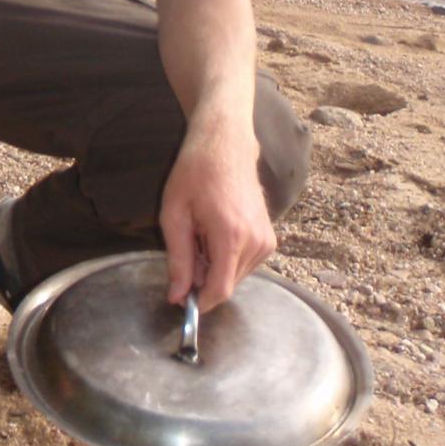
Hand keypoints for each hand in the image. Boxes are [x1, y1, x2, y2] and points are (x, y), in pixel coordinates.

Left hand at [159, 101, 275, 313]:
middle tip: (187, 245)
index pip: (219, 290)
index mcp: (231, 236)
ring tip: (201, 233)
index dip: (198, 301)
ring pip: (235, 277)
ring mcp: (267, 241)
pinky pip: (244, 264)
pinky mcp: (270, 239)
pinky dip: (226, 258)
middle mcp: (256, 242)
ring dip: (214, 267)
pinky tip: (215, 231)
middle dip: (202, 277)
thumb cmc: (195, 172)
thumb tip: (177, 296)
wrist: (225, 144)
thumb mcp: (174, 215)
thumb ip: (178, 259)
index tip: (179, 297)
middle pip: (226, 285)